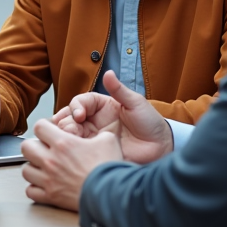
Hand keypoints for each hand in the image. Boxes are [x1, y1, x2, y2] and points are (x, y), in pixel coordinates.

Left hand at [21, 119, 122, 210]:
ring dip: (33, 168)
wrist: (110, 194)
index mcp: (63, 143)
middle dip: (33, 146)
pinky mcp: (50, 196)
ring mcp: (48, 179)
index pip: (39, 127)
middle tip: (43, 149)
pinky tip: (44, 185)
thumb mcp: (108, 141)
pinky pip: (30, 191)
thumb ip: (98, 133)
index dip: (44, 127)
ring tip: (43, 168)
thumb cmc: (108, 168)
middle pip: (25, 147)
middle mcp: (51, 160)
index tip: (50, 132)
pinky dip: (34, 188)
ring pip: (25, 170)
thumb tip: (98, 134)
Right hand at [56, 71, 173, 163]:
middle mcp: (94, 121)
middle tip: (71, 129)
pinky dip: (74, 151)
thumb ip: (119, 89)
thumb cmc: (150, 123)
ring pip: (71, 135)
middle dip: (66, 122)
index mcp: (101, 106)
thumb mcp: (135, 103)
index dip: (76, 107)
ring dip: (67, 136)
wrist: (161, 147)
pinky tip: (76, 152)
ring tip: (72, 140)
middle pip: (70, 118)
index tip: (80, 114)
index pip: (80, 102)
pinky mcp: (96, 153)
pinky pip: (80, 151)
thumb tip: (108, 73)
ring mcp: (94, 138)